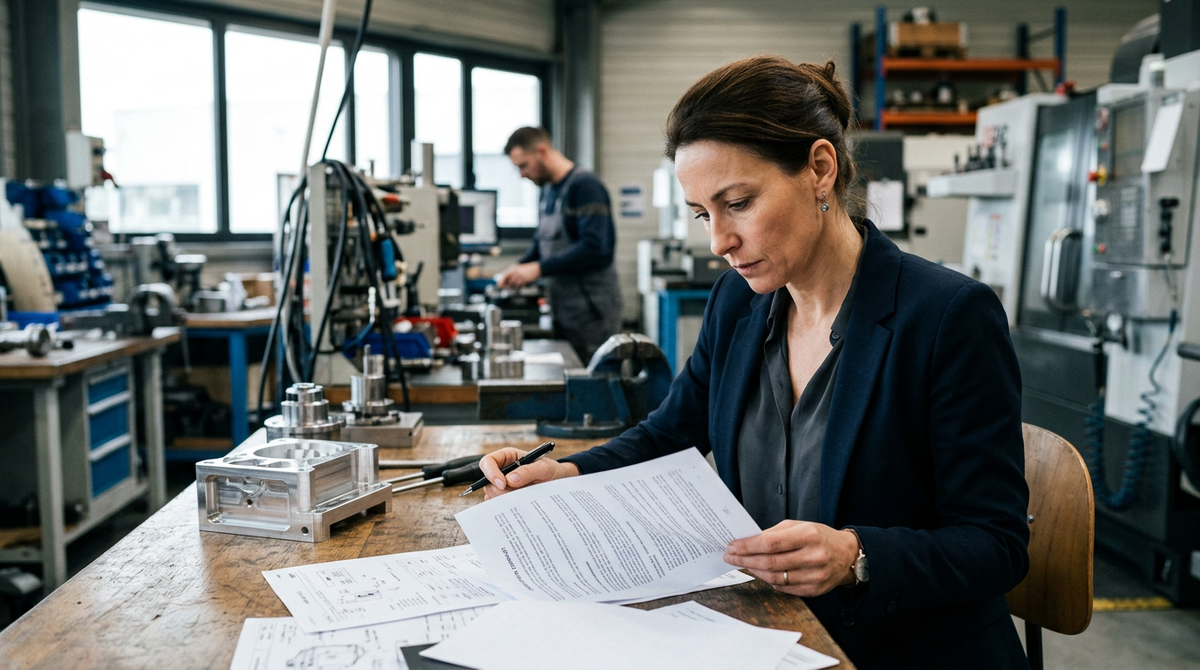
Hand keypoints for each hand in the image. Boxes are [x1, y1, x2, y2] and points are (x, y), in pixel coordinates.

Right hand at [478, 447, 578, 499]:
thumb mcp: (544, 468)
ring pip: (492, 495)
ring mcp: (504, 486)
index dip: (491, 473)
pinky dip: (506, 507)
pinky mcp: (507, 498)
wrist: (560, 484)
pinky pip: (498, 505)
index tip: (502, 484)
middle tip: (514, 495)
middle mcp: (502, 471)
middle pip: (487, 481)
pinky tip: (518, 505)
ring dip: (504, 499)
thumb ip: (528, 471)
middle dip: (499, 490)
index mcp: (508, 457)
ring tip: (522, 497)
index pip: (488, 462)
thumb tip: (510, 479)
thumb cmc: (552, 471)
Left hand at [496, 262, 540, 288]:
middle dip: (506, 285)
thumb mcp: (517, 269)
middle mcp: (515, 272)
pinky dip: (518, 286)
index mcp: (513, 269)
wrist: (536, 269)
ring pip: (513, 285)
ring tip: (518, 282)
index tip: (499, 286)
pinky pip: (518, 286)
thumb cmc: (526, 269)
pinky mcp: (524, 281)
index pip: (504, 276)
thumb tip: (502, 280)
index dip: (500, 281)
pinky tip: (522, 282)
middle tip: (506, 287)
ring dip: (513, 286)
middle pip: (507, 282)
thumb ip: (510, 274)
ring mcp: (519, 277)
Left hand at [723, 521, 859, 596]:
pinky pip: (784, 588)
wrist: (847, 555)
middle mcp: (813, 556)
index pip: (770, 543)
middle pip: (770, 562)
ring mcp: (815, 575)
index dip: (747, 546)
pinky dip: (769, 581)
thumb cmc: (820, 537)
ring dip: (754, 571)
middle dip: (745, 560)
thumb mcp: (799, 526)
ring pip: (775, 578)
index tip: (732, 546)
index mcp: (808, 535)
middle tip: (730, 557)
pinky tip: (761, 573)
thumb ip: (774, 533)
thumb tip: (748, 541)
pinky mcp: (814, 590)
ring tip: (743, 564)